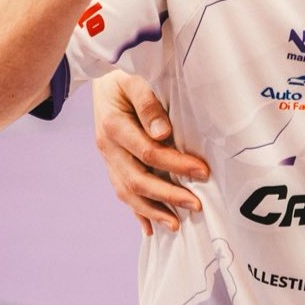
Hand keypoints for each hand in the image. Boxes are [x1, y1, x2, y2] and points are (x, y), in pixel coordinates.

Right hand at [92, 71, 209, 234]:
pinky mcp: (111, 164)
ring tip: (176, 225)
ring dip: (152, 210)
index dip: (176, 164)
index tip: (203, 171)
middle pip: (136, 180)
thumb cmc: (124, 75)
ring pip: (127, 192)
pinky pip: (122, 191)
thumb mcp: (135, 80)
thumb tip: (163, 134)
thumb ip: (148, 104)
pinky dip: (137, 211)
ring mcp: (108, 158)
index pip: (148, 153)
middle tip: (196, 205)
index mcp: (114, 126)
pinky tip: (150, 228)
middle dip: (168, 195)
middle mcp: (107, 147)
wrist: (101, 77)